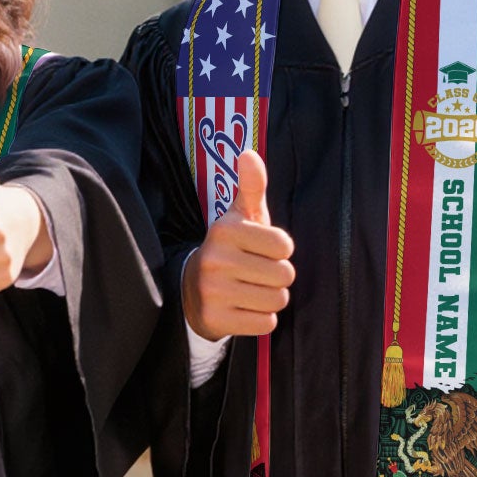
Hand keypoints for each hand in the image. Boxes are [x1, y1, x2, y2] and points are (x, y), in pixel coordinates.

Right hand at [182, 149, 294, 337]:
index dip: (280, 250)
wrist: (191, 290)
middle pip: (285, 275)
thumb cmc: (230, 249)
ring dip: (271, 298)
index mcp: (225, 230)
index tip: (261, 250)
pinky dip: (260, 319)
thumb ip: (251, 187)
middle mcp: (215, 259)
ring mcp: (213, 291)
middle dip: (277, 277)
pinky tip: (243, 308)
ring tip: (250, 290)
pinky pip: (265, 323)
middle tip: (255, 273)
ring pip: (277, 300)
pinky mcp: (216, 319)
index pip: (285, 246)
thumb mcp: (239, 217)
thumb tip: (249, 153)